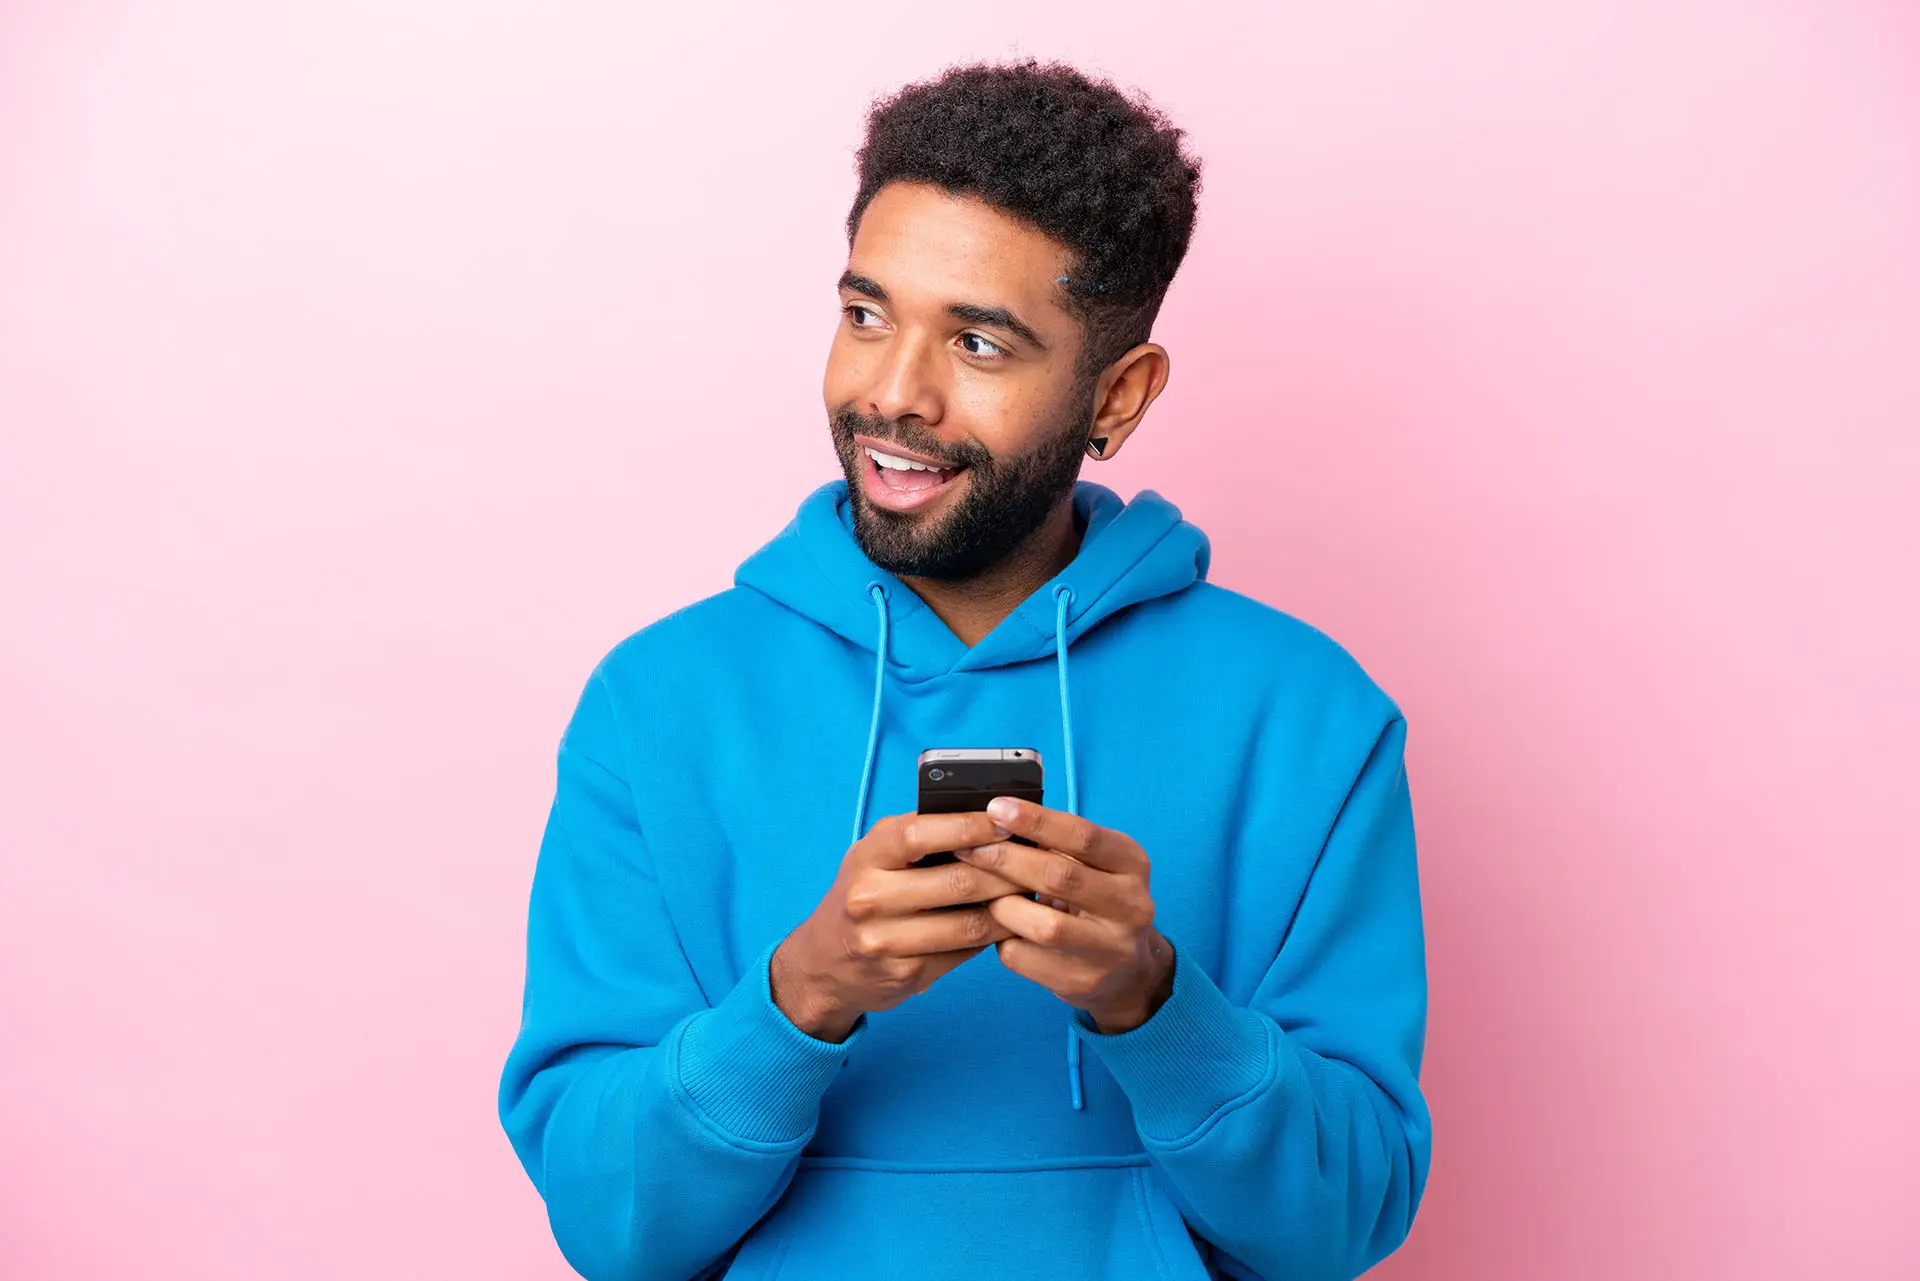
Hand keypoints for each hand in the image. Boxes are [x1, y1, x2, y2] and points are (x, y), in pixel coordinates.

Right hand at [771, 811, 1029, 1041]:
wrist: (824, 962)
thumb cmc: (865, 895)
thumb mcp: (876, 857)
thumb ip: (921, 837)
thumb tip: (991, 819)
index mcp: (868, 856)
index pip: (923, 833)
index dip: (972, 826)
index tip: (1010, 822)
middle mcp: (870, 897)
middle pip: (958, 881)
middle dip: (1007, 872)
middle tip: (1038, 863)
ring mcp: (885, 941)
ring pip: (969, 923)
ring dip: (1010, 909)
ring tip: (1033, 894)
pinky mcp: (905, 974)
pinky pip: (964, 953)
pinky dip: (994, 937)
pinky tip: (1010, 924)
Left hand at [956, 797, 1174, 1034]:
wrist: (1128, 970)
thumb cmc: (1096, 901)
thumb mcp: (1094, 865)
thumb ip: (1057, 844)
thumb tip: (998, 819)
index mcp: (1132, 864)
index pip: (1083, 836)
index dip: (1037, 820)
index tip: (997, 809)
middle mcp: (1131, 906)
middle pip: (1060, 877)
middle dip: (1007, 860)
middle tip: (969, 848)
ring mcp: (1110, 949)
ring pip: (1044, 925)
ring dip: (1004, 906)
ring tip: (984, 894)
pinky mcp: (1084, 981)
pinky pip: (1026, 958)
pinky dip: (1002, 940)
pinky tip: (997, 929)